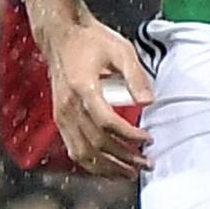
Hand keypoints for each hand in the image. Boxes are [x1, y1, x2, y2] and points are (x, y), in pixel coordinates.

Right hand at [43, 14, 155, 179]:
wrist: (61, 35)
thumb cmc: (91, 40)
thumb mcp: (121, 50)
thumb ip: (135, 76)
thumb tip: (149, 102)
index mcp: (83, 88)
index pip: (107, 122)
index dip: (130, 135)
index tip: (148, 139)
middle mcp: (68, 105)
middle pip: (97, 143)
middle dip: (124, 158)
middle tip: (146, 164)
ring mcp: (61, 114)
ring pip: (83, 152)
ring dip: (108, 167)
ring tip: (131, 173)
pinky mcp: (60, 118)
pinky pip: (74, 149)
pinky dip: (91, 164)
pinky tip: (108, 168)